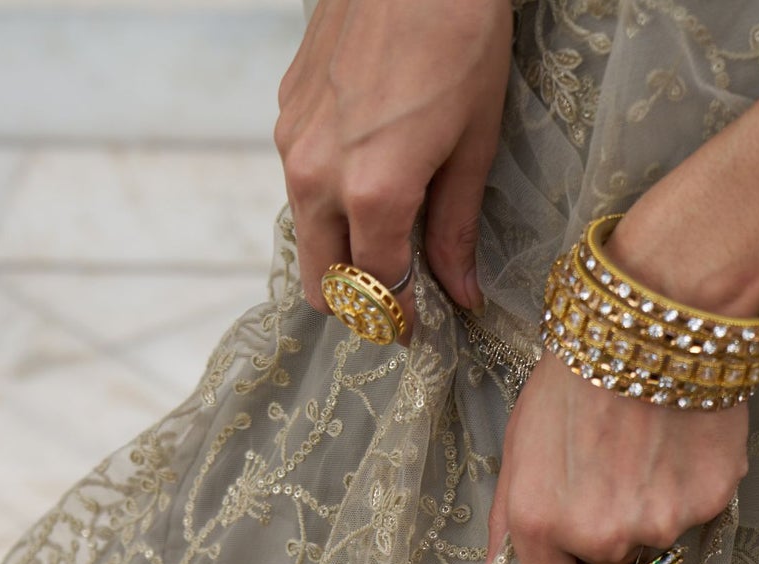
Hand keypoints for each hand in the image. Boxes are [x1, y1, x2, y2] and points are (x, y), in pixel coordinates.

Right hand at [274, 0, 512, 323]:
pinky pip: (301, 179)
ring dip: (340, 247)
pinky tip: (370, 165)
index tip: (419, 328)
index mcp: (373, 194)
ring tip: (388, 228)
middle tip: (399, 292)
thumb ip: (454, 228)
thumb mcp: (473, 144)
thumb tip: (460, 295)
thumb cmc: (461, 39)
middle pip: (322, 281)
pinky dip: (329, 195)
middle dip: (358, 300)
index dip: (399, 319)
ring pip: (306, 232)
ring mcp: (293, 141)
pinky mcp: (285, 110)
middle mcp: (317, 176)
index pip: (376, 292)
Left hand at [484, 354, 749, 563]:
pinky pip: (696, 510)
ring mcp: (660, 524)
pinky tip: (680, 436)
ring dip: (653, 505)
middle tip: (612, 467)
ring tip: (647, 442)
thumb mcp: (519, 446)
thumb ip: (507, 525)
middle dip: (610, 532)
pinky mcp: (710, 503)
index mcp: (541, 526)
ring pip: (655, 537)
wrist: (653, 319)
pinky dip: (690, 483)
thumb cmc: (575, 374)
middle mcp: (600, 537)